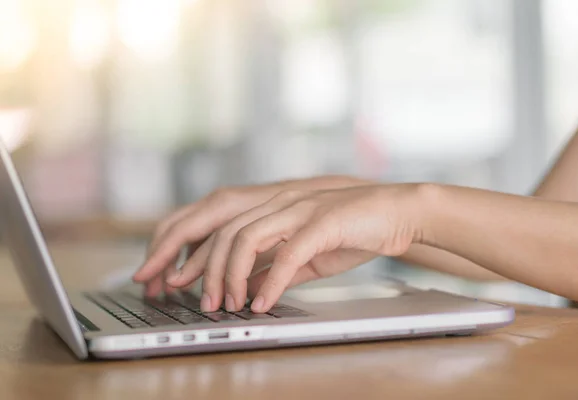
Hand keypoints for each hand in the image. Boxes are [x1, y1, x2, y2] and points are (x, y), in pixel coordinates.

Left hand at [167, 184, 425, 312]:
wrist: (397, 212)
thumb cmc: (353, 230)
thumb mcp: (305, 254)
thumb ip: (275, 268)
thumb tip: (247, 290)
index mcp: (271, 206)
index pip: (218, 225)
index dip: (190, 252)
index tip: (171, 281)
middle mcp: (279, 202)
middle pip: (223, 231)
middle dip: (201, 269)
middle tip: (198, 301)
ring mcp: (299, 208)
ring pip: (246, 238)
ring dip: (231, 276)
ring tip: (228, 305)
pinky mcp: (322, 221)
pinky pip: (287, 253)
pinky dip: (270, 282)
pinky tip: (262, 303)